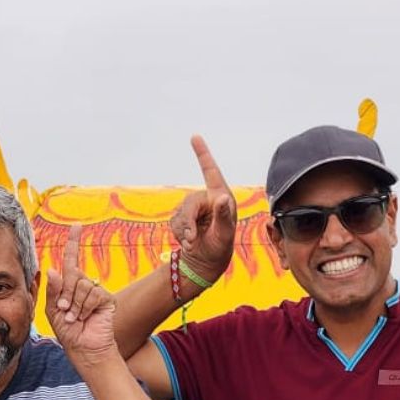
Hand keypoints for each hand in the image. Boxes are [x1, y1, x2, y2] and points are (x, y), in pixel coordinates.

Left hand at [45, 226, 117, 361]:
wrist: (83, 348)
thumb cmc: (67, 331)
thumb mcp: (53, 310)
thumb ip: (53, 290)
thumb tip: (53, 269)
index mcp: (70, 284)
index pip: (72, 259)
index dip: (74, 241)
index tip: (77, 226)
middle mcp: (84, 284)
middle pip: (73, 274)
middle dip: (65, 293)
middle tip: (65, 310)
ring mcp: (96, 291)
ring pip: (82, 285)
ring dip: (75, 304)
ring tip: (75, 317)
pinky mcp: (107, 299)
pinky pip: (93, 294)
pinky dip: (85, 307)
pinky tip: (85, 317)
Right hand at [167, 135, 237, 281]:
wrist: (206, 262)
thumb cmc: (221, 247)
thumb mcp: (225, 234)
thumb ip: (224, 216)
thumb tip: (221, 199)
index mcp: (221, 197)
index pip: (210, 171)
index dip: (202, 153)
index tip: (195, 136)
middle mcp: (207, 199)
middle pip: (189, 203)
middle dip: (188, 222)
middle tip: (192, 240)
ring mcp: (194, 208)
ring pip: (180, 214)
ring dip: (184, 231)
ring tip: (193, 243)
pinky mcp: (183, 217)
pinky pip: (174, 222)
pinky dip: (179, 234)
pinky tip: (188, 242)